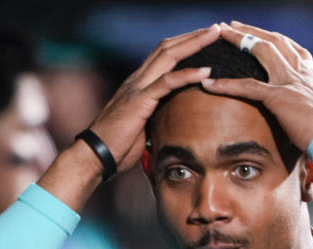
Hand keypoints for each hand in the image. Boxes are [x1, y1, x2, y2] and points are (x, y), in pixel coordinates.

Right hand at [38, 24, 221, 209]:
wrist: (95, 156)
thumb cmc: (116, 147)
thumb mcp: (141, 127)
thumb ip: (154, 117)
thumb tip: (169, 122)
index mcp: (138, 84)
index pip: (163, 55)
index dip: (184, 44)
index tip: (205, 38)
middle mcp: (137, 80)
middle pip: (168, 48)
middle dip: (193, 36)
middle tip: (216, 28)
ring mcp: (137, 88)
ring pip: (168, 56)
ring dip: (194, 43)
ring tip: (215, 34)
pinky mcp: (139, 102)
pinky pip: (167, 83)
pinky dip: (187, 75)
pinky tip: (206, 71)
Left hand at [202, 21, 312, 169]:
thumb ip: (307, 103)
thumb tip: (301, 111)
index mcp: (311, 74)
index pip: (289, 47)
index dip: (270, 37)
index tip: (256, 32)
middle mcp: (301, 71)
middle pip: (272, 41)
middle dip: (250, 31)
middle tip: (231, 25)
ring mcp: (290, 82)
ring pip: (260, 51)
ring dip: (238, 40)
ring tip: (219, 36)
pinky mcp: (279, 98)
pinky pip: (247, 87)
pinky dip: (226, 84)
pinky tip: (209, 83)